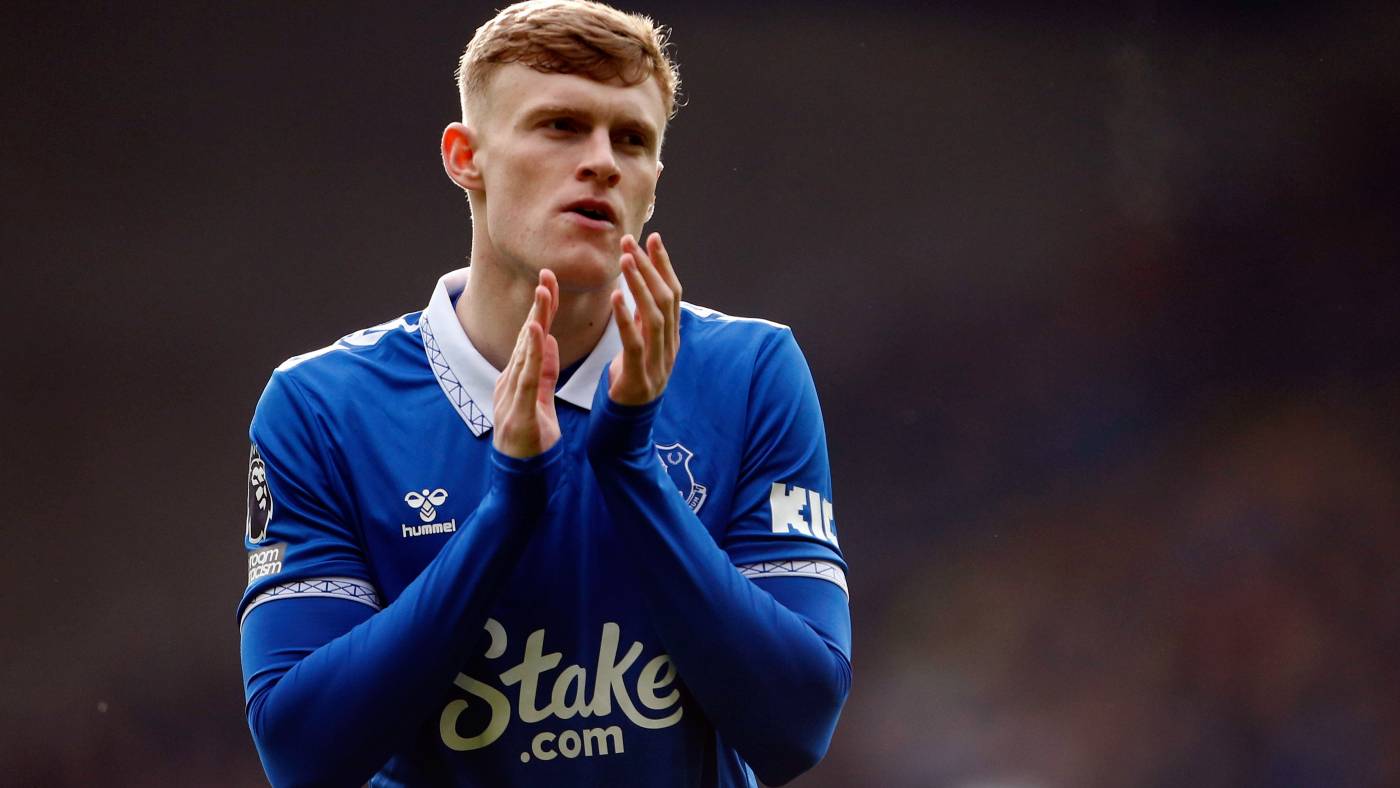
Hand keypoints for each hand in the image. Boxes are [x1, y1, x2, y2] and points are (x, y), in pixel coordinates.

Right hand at [492, 270, 561, 457]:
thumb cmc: (530, 443)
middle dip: (538, 307)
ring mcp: (510, 398)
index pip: (533, 339)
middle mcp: (510, 384)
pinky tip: (538, 336)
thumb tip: (551, 341)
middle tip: (547, 275)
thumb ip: (545, 372)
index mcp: (518, 379)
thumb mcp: (541, 401)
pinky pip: (526, 381)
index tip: (551, 283)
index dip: (542, 310)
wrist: (520, 483)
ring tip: (543, 296)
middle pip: (527, 340)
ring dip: (534, 323)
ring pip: (524, 355)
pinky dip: (532, 356)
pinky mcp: (517, 414)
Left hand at [608, 232, 681, 405]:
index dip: (664, 265)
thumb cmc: (630, 383)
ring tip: (625, 260)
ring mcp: (659, 363)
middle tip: (631, 242)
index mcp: (671, 338)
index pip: (673, 294)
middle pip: (666, 300)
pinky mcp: (641, 378)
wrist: (628, 427)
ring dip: (639, 285)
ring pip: (654, 317)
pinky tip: (616, 297)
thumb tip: (642, 289)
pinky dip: (626, 318)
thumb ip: (643, 321)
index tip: (653, 238)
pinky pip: (635, 343)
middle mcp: (670, 347)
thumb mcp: (640, 347)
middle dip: (649, 267)